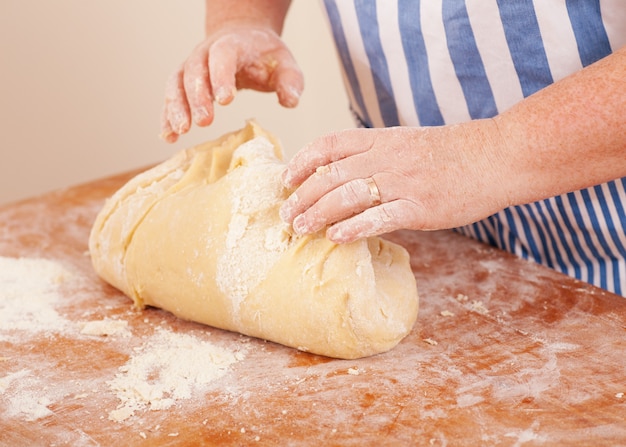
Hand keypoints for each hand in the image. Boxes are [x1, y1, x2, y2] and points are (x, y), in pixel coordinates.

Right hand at [160, 26, 303, 142]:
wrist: (243, 40)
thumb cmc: (265, 56)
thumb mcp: (285, 65)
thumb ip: (291, 82)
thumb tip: (290, 101)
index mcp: (232, 44)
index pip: (222, 55)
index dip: (221, 76)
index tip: (226, 100)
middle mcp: (205, 53)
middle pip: (195, 71)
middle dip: (197, 97)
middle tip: (204, 122)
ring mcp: (191, 66)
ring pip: (177, 83)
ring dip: (176, 107)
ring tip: (181, 131)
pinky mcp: (183, 82)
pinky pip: (171, 96)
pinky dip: (167, 115)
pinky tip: (168, 136)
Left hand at [279, 120, 511, 242]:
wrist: (497, 156)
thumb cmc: (453, 153)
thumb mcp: (409, 142)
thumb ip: (378, 155)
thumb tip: (347, 178)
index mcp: (382, 139)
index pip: (329, 144)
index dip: (302, 162)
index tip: (286, 180)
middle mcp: (386, 157)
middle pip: (331, 174)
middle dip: (302, 196)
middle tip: (286, 215)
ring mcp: (403, 182)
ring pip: (348, 195)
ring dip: (318, 213)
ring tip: (300, 229)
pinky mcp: (420, 206)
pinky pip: (380, 217)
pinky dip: (354, 228)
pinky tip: (335, 238)